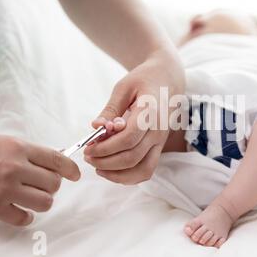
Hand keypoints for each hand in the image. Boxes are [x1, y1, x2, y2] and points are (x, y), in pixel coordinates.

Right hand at [0, 132, 79, 225]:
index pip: (57, 160)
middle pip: (53, 183)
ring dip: (43, 200)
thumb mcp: (7, 142)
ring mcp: (5, 189)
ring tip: (33, 195)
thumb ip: (30, 153)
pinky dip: (26, 216)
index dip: (70, 169)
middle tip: (43, 183)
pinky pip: (23, 218)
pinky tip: (21, 209)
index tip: (74, 175)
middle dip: (52, 184)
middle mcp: (15, 168)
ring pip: (44, 202)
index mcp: (20, 149)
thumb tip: (54, 163)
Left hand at [84, 48, 184, 183]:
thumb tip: (96, 128)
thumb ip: (111, 109)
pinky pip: (146, 170)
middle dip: (105, 161)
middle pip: (132, 157)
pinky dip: (128, 177)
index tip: (88, 147)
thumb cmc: (144, 80)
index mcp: (151, 113)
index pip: (129, 138)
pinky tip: (111, 170)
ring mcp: (161, 142)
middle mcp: (159, 131)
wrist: (168, 80)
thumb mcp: (124, 87)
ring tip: (98, 166)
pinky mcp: (159, 148)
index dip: (106, 146)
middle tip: (88, 156)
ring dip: (117, 174)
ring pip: (142, 170)